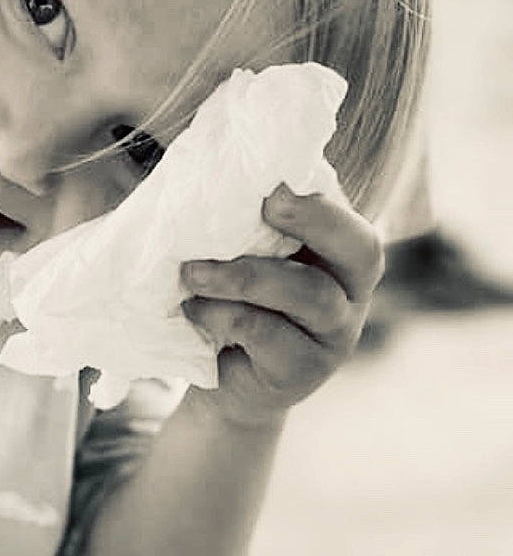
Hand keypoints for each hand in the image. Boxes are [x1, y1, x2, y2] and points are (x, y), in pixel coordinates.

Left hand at [179, 183, 384, 428]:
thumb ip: (248, 223)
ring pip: (312, 294)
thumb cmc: (234, 299)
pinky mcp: (304, 370)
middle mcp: (351, 291)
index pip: (349, 216)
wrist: (224, 381)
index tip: (273, 186)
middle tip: (268, 204)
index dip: (320, 201)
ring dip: (245, 276)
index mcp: (340, 251)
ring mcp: (335, 334)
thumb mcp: (245, 254)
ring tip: (192, 273)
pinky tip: (193, 309)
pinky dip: (225, 315)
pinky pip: (269, 334)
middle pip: (361, 250)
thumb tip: (217, 174)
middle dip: (316, 220)